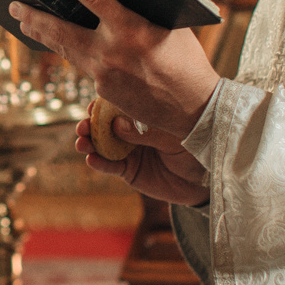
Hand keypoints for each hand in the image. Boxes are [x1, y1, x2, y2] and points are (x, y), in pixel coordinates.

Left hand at [11, 0, 220, 143]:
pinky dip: (70, 52)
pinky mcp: (102, 91)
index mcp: (131, 29)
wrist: (194, 109)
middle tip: (13, 6)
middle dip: (33, 17)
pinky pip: (83, 65)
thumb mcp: (171, 24)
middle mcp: (111, 52)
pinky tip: (62, 45)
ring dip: (43, 35)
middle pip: (60, 30)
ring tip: (25, 22)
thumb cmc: (187, 60)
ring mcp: (103, 75)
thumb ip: (145, 6)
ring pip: (65, 49)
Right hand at [75, 114, 209, 205]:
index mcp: (142, 116)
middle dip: (90, 124)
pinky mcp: (128, 170)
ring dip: (89, 143)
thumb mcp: (171, 135)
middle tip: (82, 126)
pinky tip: (92, 159)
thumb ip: (145, 131)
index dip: (103, 105)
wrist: (202, 179)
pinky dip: (99, 163)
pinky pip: (110, 166)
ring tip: (82, 143)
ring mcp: (128, 150)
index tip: (93, 105)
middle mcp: (131, 131)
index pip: (119, 106)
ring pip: (102, 144)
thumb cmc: (192, 148)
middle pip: (104, 125)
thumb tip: (116, 124)